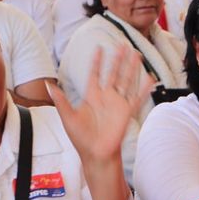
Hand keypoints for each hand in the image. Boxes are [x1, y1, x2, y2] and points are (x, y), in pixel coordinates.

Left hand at [47, 46, 154, 166]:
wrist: (95, 154)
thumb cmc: (80, 138)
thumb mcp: (67, 117)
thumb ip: (60, 100)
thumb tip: (48, 85)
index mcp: (91, 96)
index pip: (94, 74)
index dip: (96, 61)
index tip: (99, 47)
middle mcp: (106, 97)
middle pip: (113, 73)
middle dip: (117, 59)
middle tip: (122, 45)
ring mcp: (117, 104)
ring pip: (126, 81)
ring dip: (131, 68)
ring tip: (136, 54)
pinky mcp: (126, 112)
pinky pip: (137, 98)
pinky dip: (144, 89)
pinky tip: (150, 78)